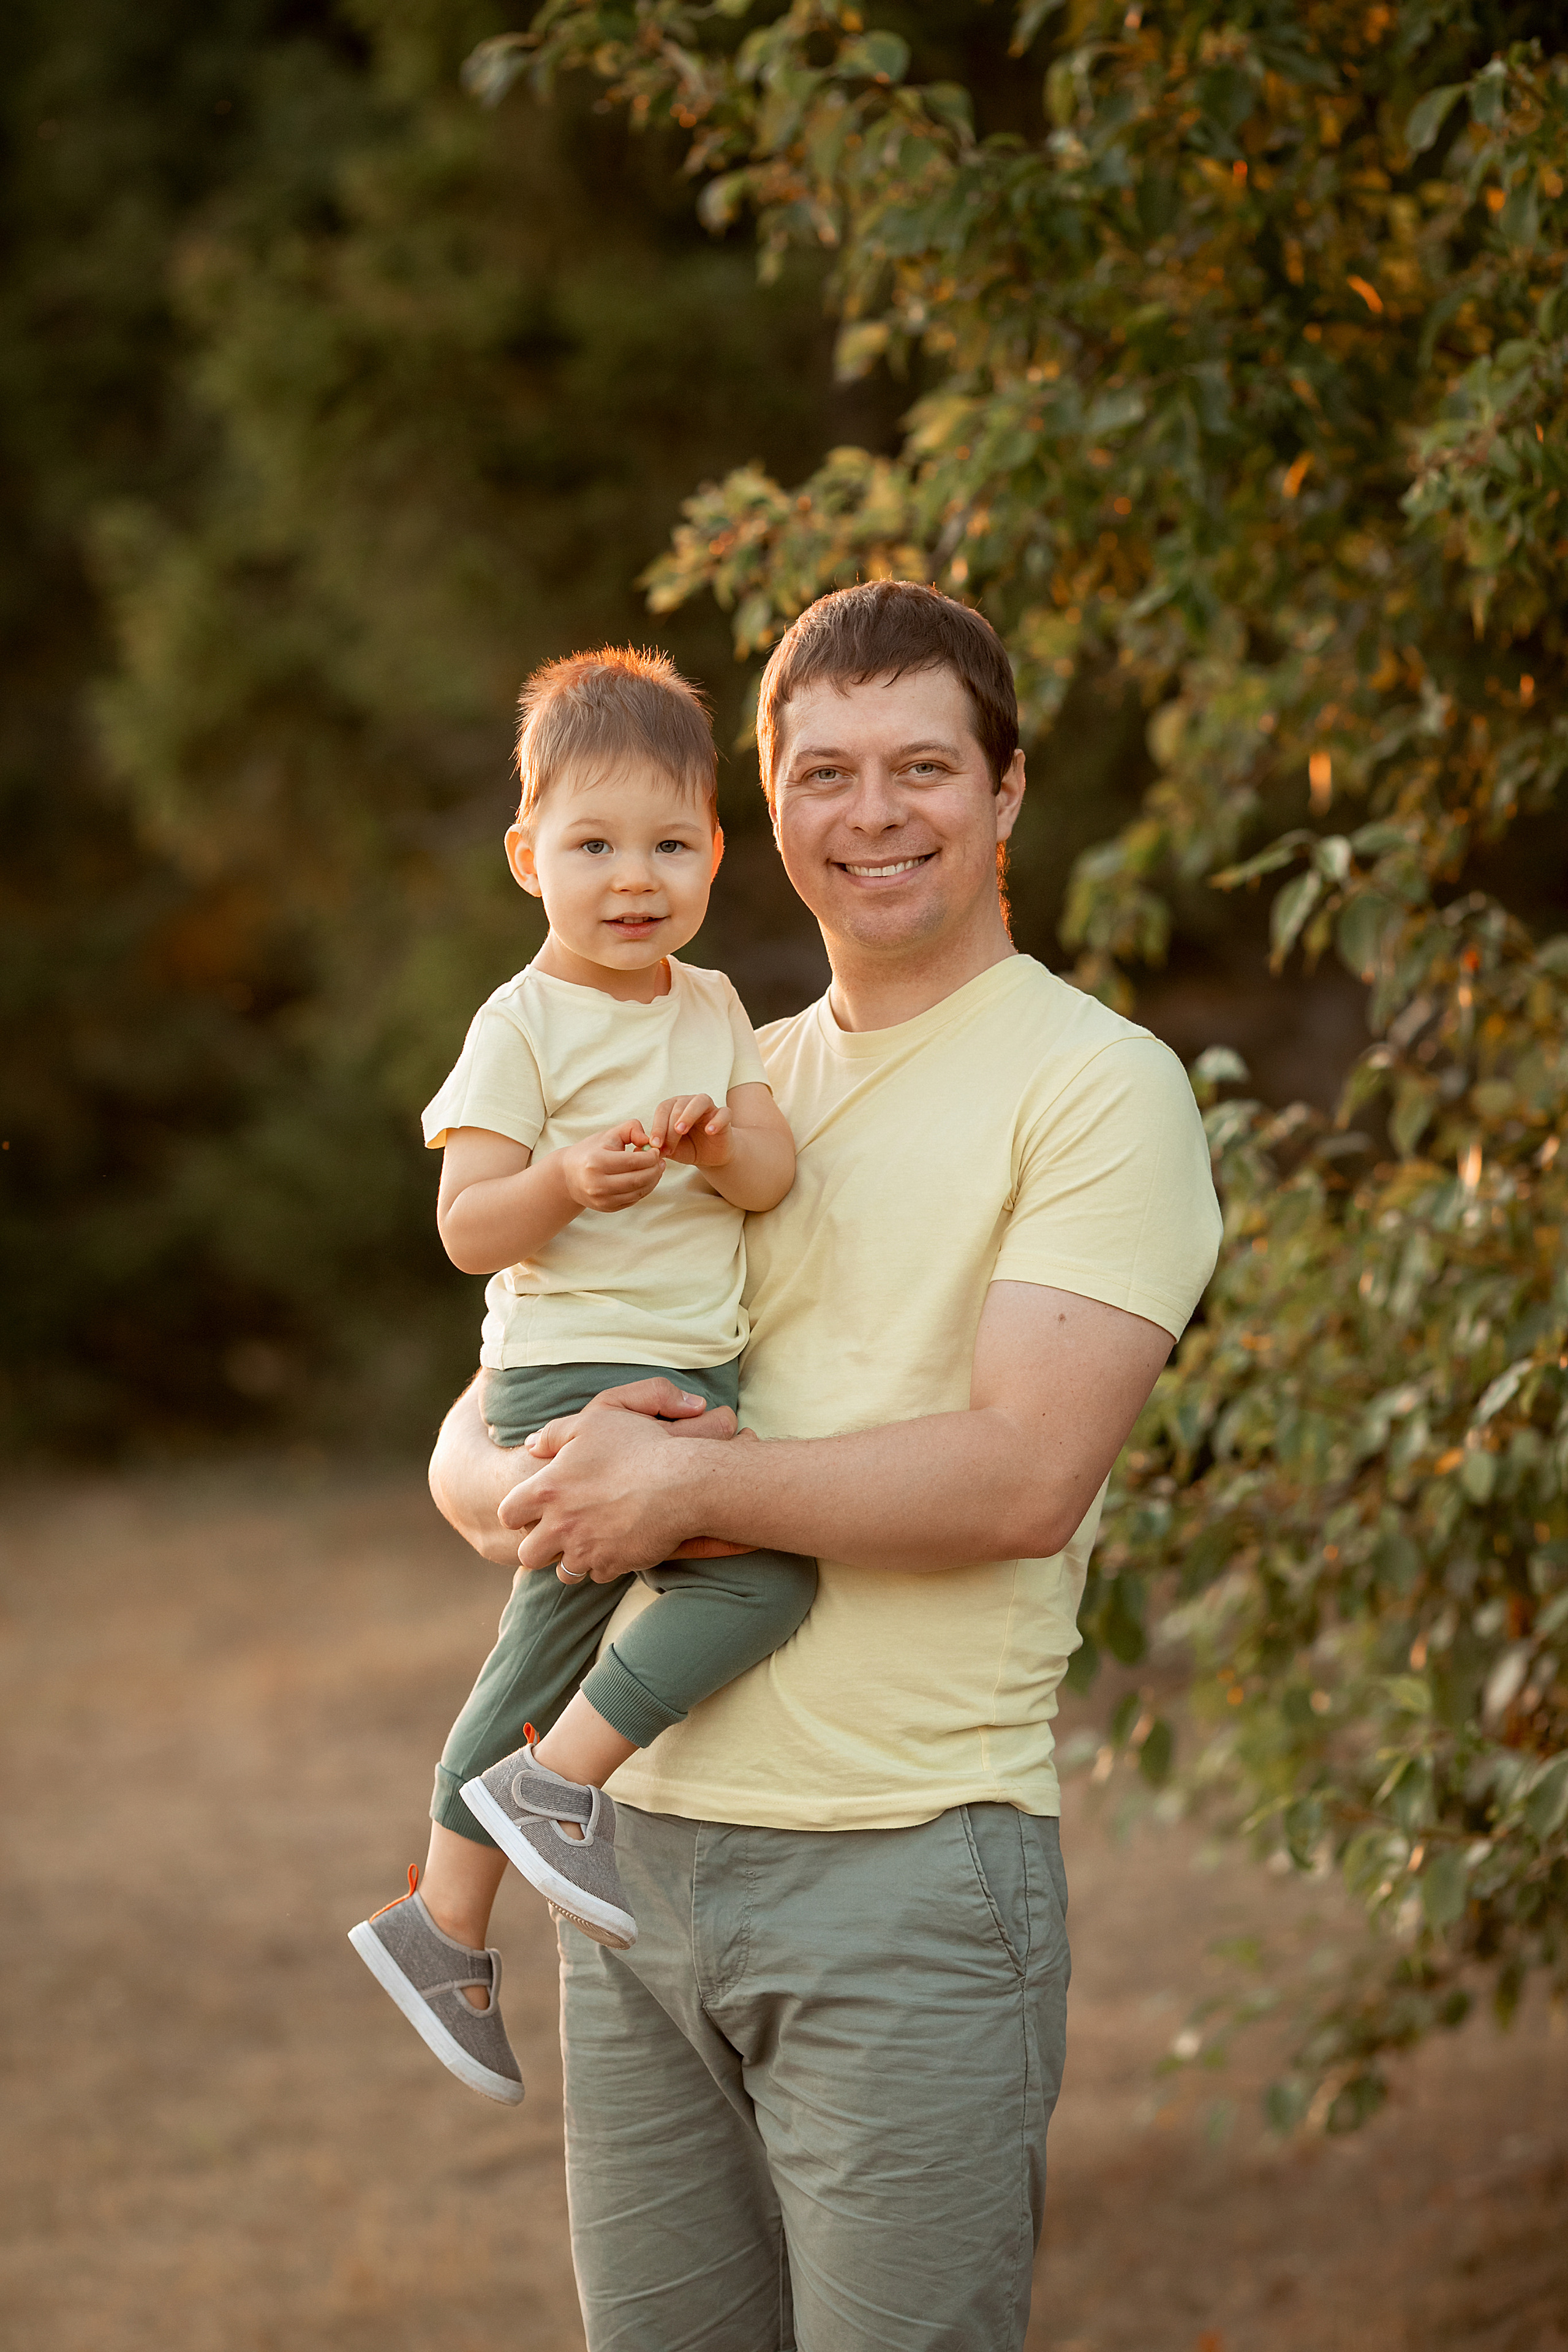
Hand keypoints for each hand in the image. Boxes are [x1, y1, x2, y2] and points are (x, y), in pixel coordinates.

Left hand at [499, 1378, 749, 1580]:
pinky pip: (598, 1575)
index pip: (508, 1513)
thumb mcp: (591, 1424)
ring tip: (590, 1541)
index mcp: (548, 1490)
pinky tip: (618, 1544)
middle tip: (559, 1533)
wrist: (681, 1482)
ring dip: (573, 1558)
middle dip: (539, 1547)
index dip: (517, 1513)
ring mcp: (585, 1549)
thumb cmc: (637, 1446)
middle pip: (528, 1554)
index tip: (532, 1511)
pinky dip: (605, 1564)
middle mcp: (560, 1525)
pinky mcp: (612, 1565)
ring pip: (563, 1571)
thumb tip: (531, 1444)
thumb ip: (554, 1434)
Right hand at [559, 1121, 664, 1213]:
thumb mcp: (608, 1134)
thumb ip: (631, 1129)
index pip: (632, 1162)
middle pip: (637, 1179)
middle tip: (660, 1161)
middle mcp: (597, 1183)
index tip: (656, 1151)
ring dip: (653, 1180)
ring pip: (638, 1192)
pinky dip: (644, 1189)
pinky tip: (646, 1179)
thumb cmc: (591, 1151)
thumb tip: (649, 1140)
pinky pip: (633, 1200)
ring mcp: (602, 1199)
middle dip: (655, 1170)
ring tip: (656, 1169)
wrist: (569, 1176)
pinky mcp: (607, 1208)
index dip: (650, 1157)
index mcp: (596, 1162)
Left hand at [648, 1094, 732, 1169]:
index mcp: (674, 1107)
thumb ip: (659, 1147)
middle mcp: (690, 1102)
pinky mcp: (725, 1116)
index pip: (663, 1110)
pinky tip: (709, 1131)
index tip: (654, 1144)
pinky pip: (723, 1113)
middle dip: (670, 1127)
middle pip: (678, 1106)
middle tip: (667, 1146)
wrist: (711, 1156)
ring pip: (700, 1101)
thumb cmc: (688, 1149)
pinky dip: (716, 1120)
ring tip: (681, 1130)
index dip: (657, 1126)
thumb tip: (640, 1150)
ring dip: (688, 1114)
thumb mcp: (671, 1150)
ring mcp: (709, 1108)